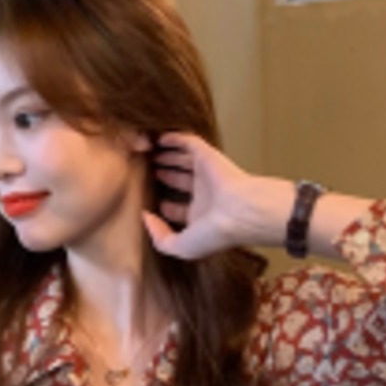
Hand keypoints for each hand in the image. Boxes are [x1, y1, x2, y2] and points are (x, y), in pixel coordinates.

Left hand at [142, 133, 273, 260]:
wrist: (240, 212)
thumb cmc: (214, 232)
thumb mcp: (182, 248)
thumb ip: (160, 238)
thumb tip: (146, 217)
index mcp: (201, 216)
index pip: (181, 210)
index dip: (167, 207)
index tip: (150, 206)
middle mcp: (204, 194)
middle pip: (181, 181)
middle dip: (166, 176)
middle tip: (148, 171)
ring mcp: (206, 173)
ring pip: (184, 160)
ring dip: (168, 156)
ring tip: (151, 154)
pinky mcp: (208, 155)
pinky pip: (190, 141)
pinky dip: (175, 138)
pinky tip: (160, 138)